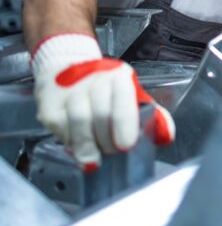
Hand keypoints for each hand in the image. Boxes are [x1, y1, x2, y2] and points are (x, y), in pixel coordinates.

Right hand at [32, 33, 174, 171]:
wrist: (68, 68)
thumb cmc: (106, 89)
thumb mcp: (133, 96)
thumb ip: (152, 116)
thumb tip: (166, 136)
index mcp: (119, 77)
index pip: (123, 100)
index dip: (125, 125)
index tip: (126, 145)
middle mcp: (94, 80)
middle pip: (100, 114)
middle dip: (107, 140)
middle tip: (112, 152)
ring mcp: (70, 91)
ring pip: (79, 122)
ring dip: (87, 145)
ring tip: (94, 158)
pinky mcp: (51, 104)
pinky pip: (60, 128)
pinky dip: (70, 142)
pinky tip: (78, 146)